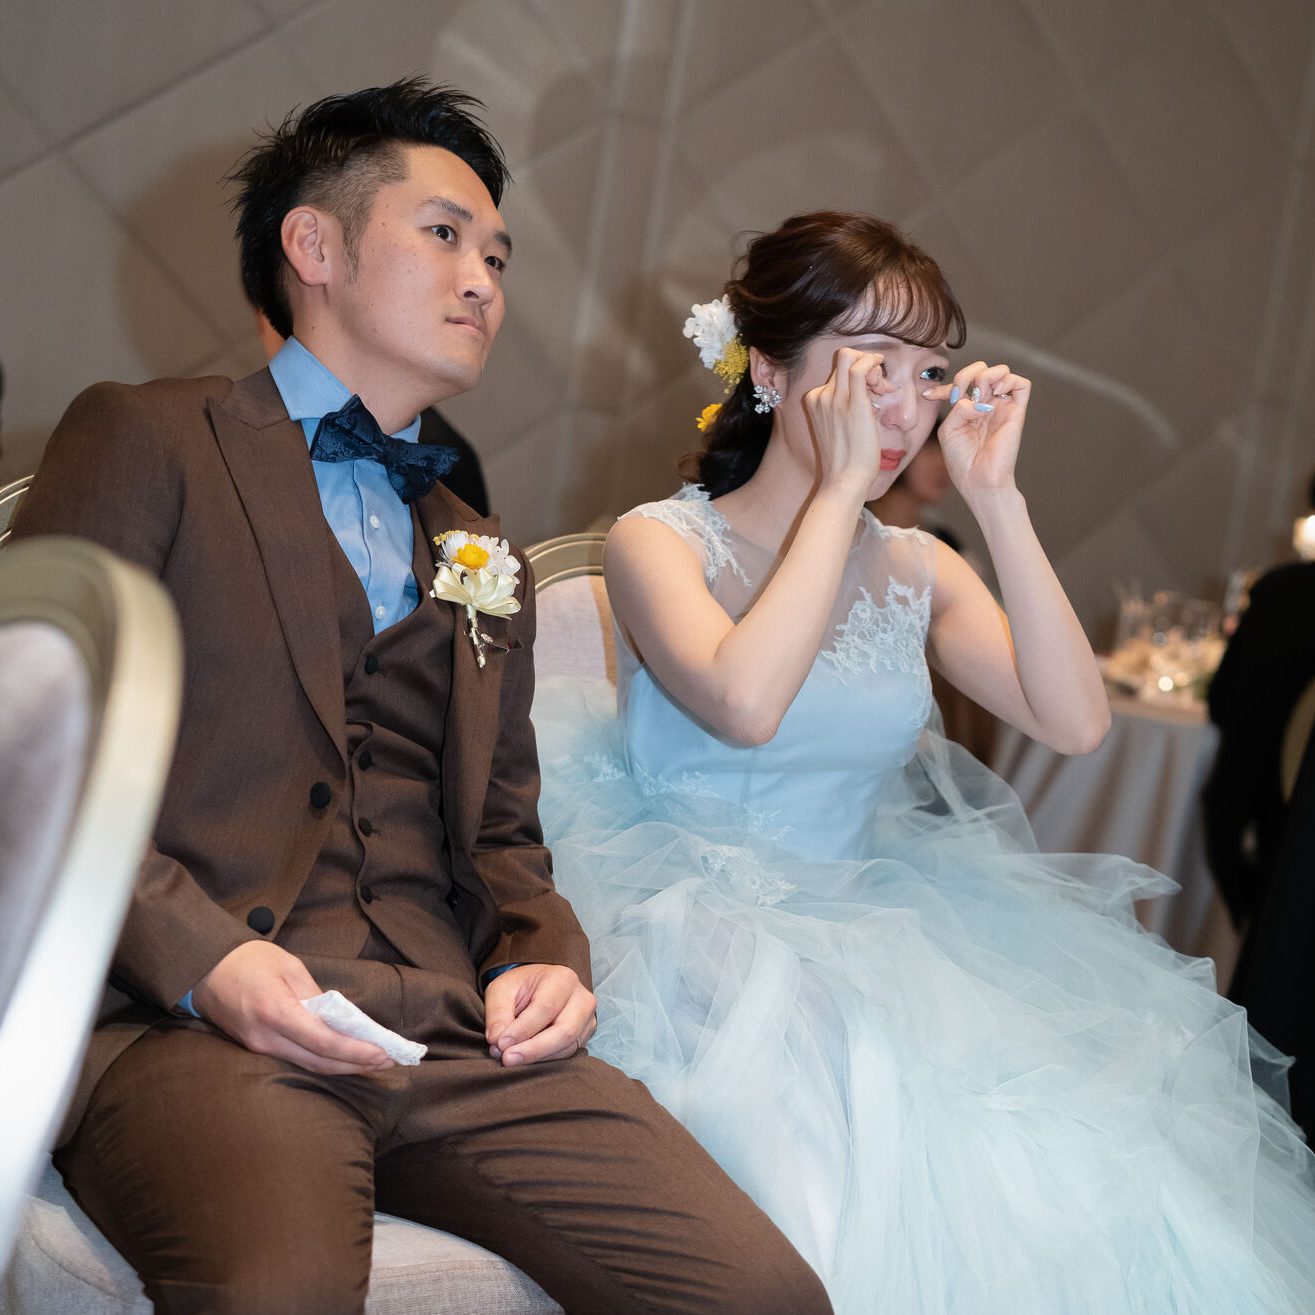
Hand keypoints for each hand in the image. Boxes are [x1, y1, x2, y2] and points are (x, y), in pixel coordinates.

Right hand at [192, 940, 393, 1075]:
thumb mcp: (290, 967)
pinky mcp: (256, 1049)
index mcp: (276, 1012)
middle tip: (387, 1061)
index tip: (382, 1053)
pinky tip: (342, 1057)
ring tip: (373, 1062)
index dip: (356, 1051)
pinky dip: (323, 1060)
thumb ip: (316, 995)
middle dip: (356, 1064)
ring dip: (342, 1066)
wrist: (205, 970)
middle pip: (319, 1062)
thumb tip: (340, 1019)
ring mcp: (259, 1048)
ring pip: (308, 1066)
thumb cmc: (250, 960)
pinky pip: (296, 1060)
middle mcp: (267, 1038)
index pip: (324, 1041)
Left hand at [484, 964, 596, 1066]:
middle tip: (507, 1059)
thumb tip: (497, 1042)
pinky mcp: (584, 1037)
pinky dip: (544, 1060)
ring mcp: (587, 1020)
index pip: (546, 1008)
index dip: (523, 1029)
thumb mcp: (501, 991)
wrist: (537, 989)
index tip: (500, 1044)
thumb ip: (498, 1014)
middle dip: (533, 1049)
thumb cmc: (520, 988)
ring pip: (567, 1046)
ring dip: (537, 1057)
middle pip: (564, 1030)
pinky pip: (567, 1054)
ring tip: (512, 1059)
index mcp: (563, 979)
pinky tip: (526, 1058)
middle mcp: (582, 999)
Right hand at [801, 348, 889, 494]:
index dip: (858, 373)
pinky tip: (883, 379)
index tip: (873, 390)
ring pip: (851, 358)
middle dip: (865, 363)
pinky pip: (860, 367)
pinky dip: (874, 363)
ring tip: (883, 390)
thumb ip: (845, 411)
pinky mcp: (853, 404)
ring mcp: (834, 399)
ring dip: (872, 366)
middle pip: (842, 358)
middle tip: (879, 386)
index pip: (837, 371)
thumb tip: (870, 398)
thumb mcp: (839, 431)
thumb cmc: (846, 462)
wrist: (844, 481)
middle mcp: (821, 397)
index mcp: (815, 401)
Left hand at [922, 360, 1030, 500]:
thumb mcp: (949, 430)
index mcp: (967, 410)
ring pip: (1001, 371)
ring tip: (980, 395)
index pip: (959, 385)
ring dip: (986, 376)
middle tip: (959, 396)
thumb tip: (978, 400)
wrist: (979, 481)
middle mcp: (986, 405)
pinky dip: (1008, 380)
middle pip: (981, 371)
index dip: (942, 386)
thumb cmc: (963, 461)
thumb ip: (959, 407)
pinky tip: (995, 394)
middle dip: (966, 375)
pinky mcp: (1017, 412)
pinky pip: (1022, 384)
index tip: (927, 396)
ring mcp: (1001, 407)